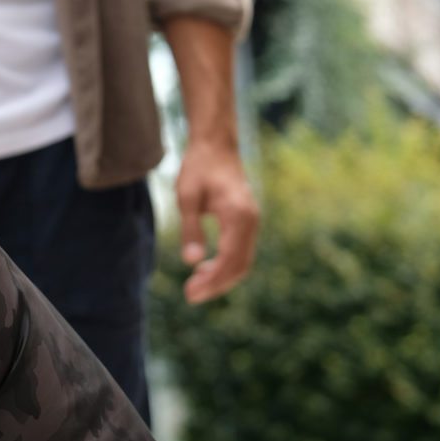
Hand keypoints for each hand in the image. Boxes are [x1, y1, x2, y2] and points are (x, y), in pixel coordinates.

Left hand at [174, 137, 259, 303]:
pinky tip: (204, 268)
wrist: (215, 145)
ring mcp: (252, 222)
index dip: (212, 281)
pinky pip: (241, 251)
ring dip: (221, 277)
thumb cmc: (199, 167)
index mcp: (239, 216)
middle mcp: (251, 221)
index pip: (230, 260)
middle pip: (240, 266)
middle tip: (190, 295)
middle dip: (216, 284)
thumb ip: (191, 229)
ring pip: (242, 261)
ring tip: (194, 285)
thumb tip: (192, 262)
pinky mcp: (247, 221)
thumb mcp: (187, 197)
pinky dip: (225, 264)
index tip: (190, 294)